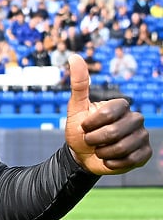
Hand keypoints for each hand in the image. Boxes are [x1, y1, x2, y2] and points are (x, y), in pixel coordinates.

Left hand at [64, 54, 150, 174]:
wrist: (82, 155)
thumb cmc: (78, 130)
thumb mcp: (76, 107)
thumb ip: (79, 84)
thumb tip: (74, 56)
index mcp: (120, 106)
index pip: (110, 112)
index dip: (92, 123)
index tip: (84, 126)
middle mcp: (135, 118)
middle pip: (115, 131)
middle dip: (95, 139)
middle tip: (90, 140)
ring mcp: (142, 136)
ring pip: (123, 147)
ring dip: (103, 152)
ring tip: (99, 150)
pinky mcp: (144, 153)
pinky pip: (131, 159)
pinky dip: (114, 163)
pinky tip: (109, 159)